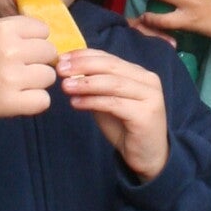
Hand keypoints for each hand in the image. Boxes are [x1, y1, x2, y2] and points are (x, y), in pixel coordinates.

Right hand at [0, 0, 56, 125]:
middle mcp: (8, 51)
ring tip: (12, 81)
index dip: (31, 40)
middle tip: (13, 67)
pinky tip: (14, 98)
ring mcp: (10, 78)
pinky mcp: (12, 103)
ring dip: (35, 83)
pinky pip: (43, 101)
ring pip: (49, 77)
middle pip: (49, 53)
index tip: (12, 48)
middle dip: (36, 61)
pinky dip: (33, 103)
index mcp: (3, 28)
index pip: (43, 31)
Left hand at [57, 46, 169, 178]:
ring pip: (113, 83)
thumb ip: (94, 87)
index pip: (108, 57)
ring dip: (86, 83)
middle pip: (111, 66)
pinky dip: (93, 101)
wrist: (147, 156)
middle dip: (83, 65)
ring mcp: (150, 96)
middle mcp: (148, 80)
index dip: (84, 55)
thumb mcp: (107, 102)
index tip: (62, 58)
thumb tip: (69, 73)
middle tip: (60, 69)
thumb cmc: (126, 127)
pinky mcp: (145, 114)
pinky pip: (114, 103)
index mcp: (139, 73)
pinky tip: (76, 103)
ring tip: (65, 86)